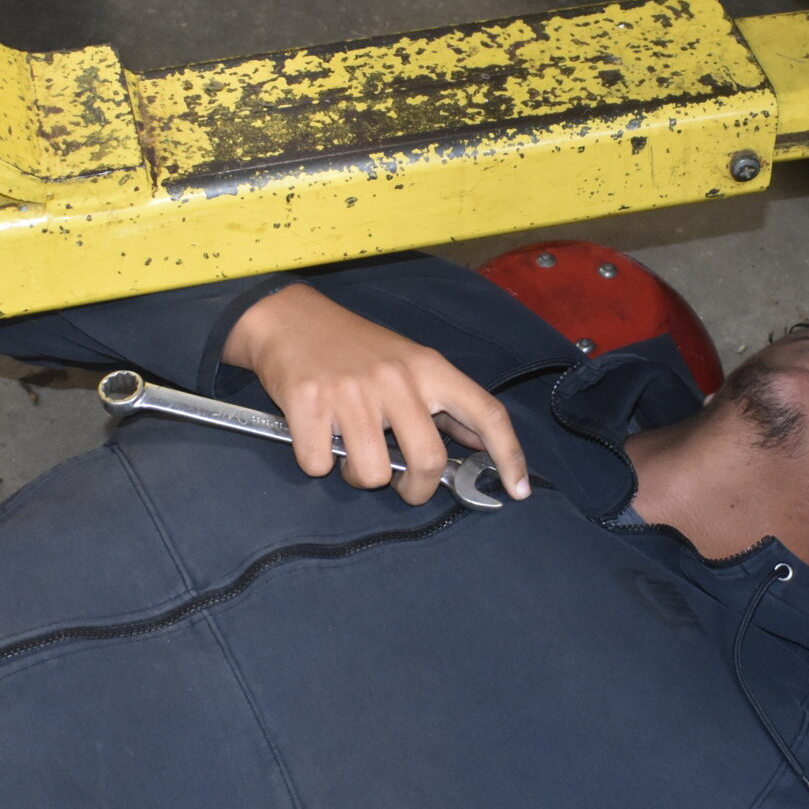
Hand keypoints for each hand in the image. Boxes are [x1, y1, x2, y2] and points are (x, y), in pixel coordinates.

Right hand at [221, 283, 530, 505]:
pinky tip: (315, 435)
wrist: (289, 318)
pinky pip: (319, 464)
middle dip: (415, 489)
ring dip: (358, 475)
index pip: (486, 412)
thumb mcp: (409, 363)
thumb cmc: (353, 347)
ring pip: (372, 472)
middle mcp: (396, 378)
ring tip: (348, 450)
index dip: (509, 455)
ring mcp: (352, 391)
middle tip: (401, 485)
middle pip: (427, 460)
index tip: (519, 490)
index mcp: (428, 368)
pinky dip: (315, 462)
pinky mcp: (309, 403)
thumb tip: (481, 443)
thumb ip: (443, 402)